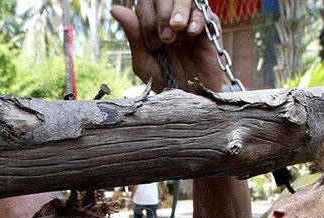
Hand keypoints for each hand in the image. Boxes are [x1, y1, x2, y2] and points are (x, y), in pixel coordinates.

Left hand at [111, 1, 226, 92]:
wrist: (188, 101)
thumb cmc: (163, 82)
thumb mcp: (144, 61)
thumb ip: (134, 34)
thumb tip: (115, 9)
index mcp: (153, 24)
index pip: (148, 2)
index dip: (148, 17)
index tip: (152, 44)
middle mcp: (171, 20)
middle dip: (163, 13)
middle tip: (166, 38)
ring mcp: (189, 23)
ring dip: (179, 11)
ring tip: (177, 29)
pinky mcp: (208, 31)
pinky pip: (205, 14)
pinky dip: (197, 19)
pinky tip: (191, 33)